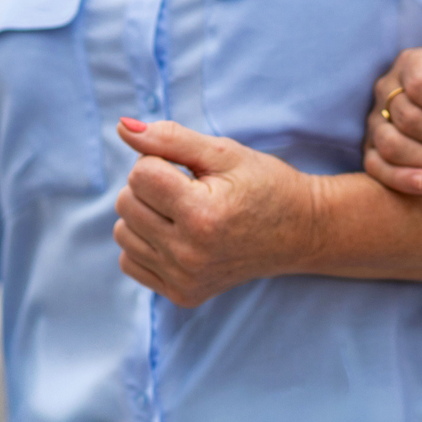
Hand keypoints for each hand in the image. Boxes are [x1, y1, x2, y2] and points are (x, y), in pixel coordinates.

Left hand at [112, 118, 319, 308]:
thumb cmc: (263, 184)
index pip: (139, 174)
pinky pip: (130, 262)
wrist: (300, 232)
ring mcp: (185, 279)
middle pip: (125, 203)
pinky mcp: (182, 295)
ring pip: (123, 233)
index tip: (190, 169)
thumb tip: (121, 127)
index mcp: (202, 215)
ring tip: (183, 210)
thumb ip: (169, 138)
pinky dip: (145, 243)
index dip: (161, 161)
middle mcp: (190, 254)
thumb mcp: (223, 152)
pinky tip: (177, 235)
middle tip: (188, 187)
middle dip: (150, 185)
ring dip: (145, 214)